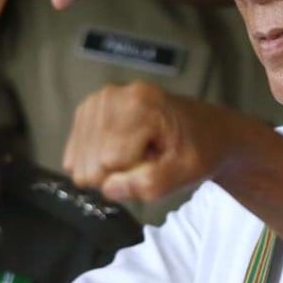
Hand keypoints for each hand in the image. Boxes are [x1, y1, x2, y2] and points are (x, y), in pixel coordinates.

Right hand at [62, 82, 234, 201]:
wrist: (207, 129)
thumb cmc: (199, 150)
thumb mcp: (185, 173)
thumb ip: (149, 184)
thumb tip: (108, 187)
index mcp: (140, 104)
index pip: (108, 162)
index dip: (131, 175)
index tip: (156, 163)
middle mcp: (112, 95)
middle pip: (90, 162)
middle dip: (118, 171)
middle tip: (148, 158)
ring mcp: (97, 99)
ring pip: (78, 160)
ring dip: (109, 166)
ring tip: (138, 152)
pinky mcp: (88, 108)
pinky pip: (75, 152)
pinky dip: (96, 159)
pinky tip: (122, 148)